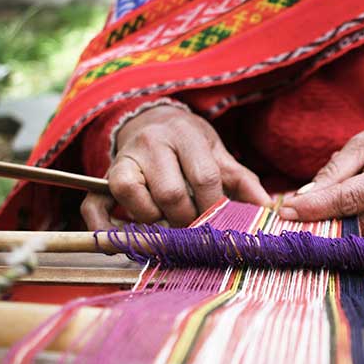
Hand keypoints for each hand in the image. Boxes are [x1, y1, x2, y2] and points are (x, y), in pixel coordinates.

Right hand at [81, 105, 270, 229]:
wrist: (152, 120)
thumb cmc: (192, 145)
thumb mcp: (219, 154)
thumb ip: (243, 181)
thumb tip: (269, 209)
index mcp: (186, 136)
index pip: (203, 177)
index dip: (214, 207)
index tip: (221, 224)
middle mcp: (152, 144)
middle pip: (170, 192)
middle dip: (186, 219)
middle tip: (195, 229)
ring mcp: (124, 159)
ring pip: (132, 196)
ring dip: (152, 221)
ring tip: (166, 225)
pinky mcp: (104, 177)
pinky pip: (94, 206)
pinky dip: (105, 229)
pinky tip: (122, 243)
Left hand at [278, 116, 363, 235]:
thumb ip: (335, 170)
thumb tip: (304, 196)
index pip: (348, 200)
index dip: (314, 208)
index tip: (285, 212)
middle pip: (350, 225)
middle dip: (317, 223)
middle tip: (286, 217)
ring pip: (358, 235)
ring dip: (331, 226)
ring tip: (312, 211)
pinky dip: (349, 228)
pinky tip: (338, 216)